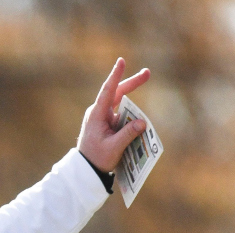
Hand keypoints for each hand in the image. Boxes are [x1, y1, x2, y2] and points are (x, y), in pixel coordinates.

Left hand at [77, 58, 150, 172]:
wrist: (86, 169)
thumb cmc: (97, 158)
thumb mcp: (114, 148)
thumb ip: (128, 134)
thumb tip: (143, 122)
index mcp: (97, 115)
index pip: (107, 91)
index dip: (115, 76)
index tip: (121, 61)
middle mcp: (99, 112)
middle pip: (117, 93)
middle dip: (132, 83)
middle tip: (148, 73)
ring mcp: (103, 118)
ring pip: (121, 103)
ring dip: (134, 100)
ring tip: (144, 93)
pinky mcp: (108, 124)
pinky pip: (122, 116)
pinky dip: (132, 116)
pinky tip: (139, 122)